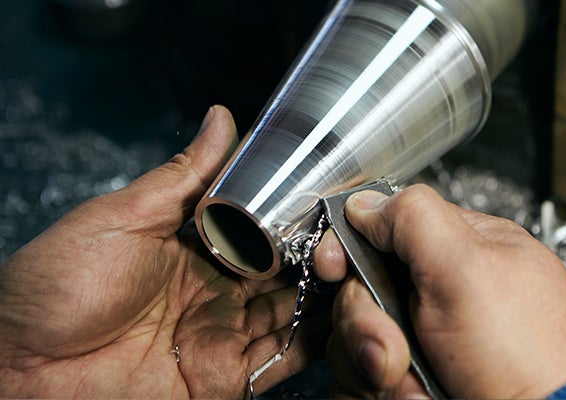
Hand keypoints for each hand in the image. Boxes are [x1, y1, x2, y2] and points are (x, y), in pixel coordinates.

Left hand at [0, 106, 328, 397]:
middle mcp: (215, 291)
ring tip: (361, 269)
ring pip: (295, 312)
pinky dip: (319, 341)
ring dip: (327, 294)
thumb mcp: (122, 218)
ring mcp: (223, 334)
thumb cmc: (55, 289)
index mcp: (193, 248)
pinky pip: (285, 359)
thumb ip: (183, 177)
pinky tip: (347, 318)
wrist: (21, 372)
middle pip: (286, 270)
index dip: (298, 214)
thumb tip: (222, 120)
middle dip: (321, 253)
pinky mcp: (226, 377)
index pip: (262, 227)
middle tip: (356, 234)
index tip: (333, 195)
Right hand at [315, 185, 565, 397]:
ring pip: (358, 341)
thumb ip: (415, 219)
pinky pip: (365, 380)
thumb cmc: (526, 356)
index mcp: (460, 251)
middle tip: (396, 349)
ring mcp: (428, 342)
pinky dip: (383, 393)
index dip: (350, 246)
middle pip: (363, 291)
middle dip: (369, 323)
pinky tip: (418, 396)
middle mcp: (440, 295)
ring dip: (376, 368)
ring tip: (418, 387)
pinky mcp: (415, 380)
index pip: (384, 230)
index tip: (331, 266)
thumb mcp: (470, 268)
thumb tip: (368, 203)